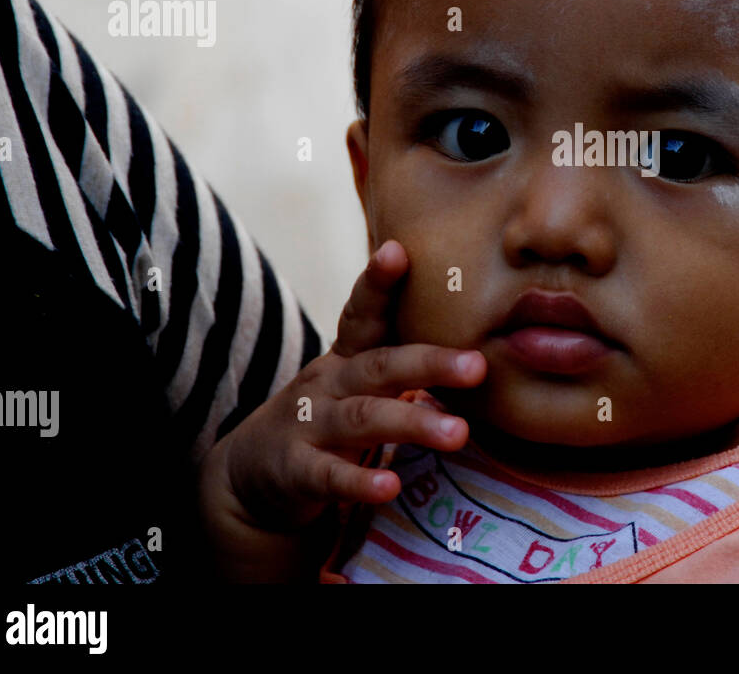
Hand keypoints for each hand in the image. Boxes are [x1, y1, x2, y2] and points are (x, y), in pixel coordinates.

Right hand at [196, 239, 486, 580]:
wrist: (254, 472)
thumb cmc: (331, 414)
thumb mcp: (360, 379)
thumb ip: (405, 356)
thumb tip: (483, 335)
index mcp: (349, 355)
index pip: (364, 313)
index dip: (378, 282)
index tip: (398, 251)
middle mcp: (328, 382)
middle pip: (380, 366)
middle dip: (430, 363)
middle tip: (477, 366)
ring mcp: (309, 425)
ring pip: (363, 418)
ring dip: (412, 423)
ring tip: (458, 434)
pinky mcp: (298, 471)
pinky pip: (330, 476)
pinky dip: (359, 481)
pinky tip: (390, 487)